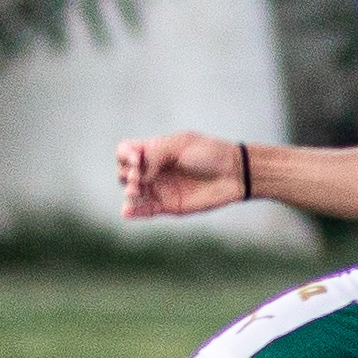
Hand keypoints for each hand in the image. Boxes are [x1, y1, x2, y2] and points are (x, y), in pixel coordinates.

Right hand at [117, 132, 246, 218]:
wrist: (232, 173)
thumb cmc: (208, 153)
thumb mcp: (180, 144)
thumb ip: (155, 154)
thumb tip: (137, 174)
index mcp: (154, 150)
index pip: (126, 152)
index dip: (125, 155)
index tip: (137, 159)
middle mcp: (153, 170)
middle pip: (124, 172)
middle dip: (126, 174)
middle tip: (137, 177)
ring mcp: (159, 188)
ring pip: (132, 192)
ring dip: (128, 192)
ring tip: (134, 191)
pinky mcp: (166, 206)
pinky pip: (144, 210)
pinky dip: (133, 211)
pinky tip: (128, 212)